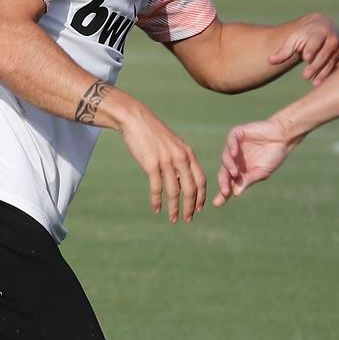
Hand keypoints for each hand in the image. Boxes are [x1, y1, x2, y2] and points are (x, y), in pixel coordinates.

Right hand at [118, 103, 205, 223]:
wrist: (137, 120)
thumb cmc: (155, 135)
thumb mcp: (173, 146)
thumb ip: (181, 162)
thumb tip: (183, 184)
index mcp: (188, 153)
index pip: (201, 179)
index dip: (201, 196)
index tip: (200, 209)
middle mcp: (180, 157)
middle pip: (190, 188)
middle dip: (190, 206)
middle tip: (188, 219)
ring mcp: (166, 161)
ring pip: (174, 191)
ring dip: (174, 208)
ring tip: (173, 219)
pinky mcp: (151, 164)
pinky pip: (157, 188)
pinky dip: (157, 201)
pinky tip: (157, 209)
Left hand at [214, 116, 302, 205]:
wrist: (282, 137)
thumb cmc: (273, 156)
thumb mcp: (261, 172)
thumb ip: (248, 180)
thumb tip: (235, 194)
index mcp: (240, 171)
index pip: (229, 183)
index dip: (223, 194)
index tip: (217, 204)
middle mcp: (234, 160)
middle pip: (224, 172)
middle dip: (223, 182)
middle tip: (224, 191)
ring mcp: (234, 147)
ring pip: (225, 158)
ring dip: (229, 166)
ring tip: (235, 173)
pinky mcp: (237, 134)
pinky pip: (231, 141)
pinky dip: (231, 147)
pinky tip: (234, 154)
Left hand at [267, 13, 338, 83]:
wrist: (321, 27)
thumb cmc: (303, 35)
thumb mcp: (293, 40)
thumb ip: (284, 51)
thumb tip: (269, 61)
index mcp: (319, 30)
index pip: (316, 40)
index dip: (311, 48)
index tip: (306, 57)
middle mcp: (332, 37)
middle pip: (324, 52)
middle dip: (316, 64)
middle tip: (305, 76)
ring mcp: (338, 47)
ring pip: (332, 60)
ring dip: (324, 72)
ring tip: (314, 84)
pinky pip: (337, 66)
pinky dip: (330, 75)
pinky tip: (321, 84)